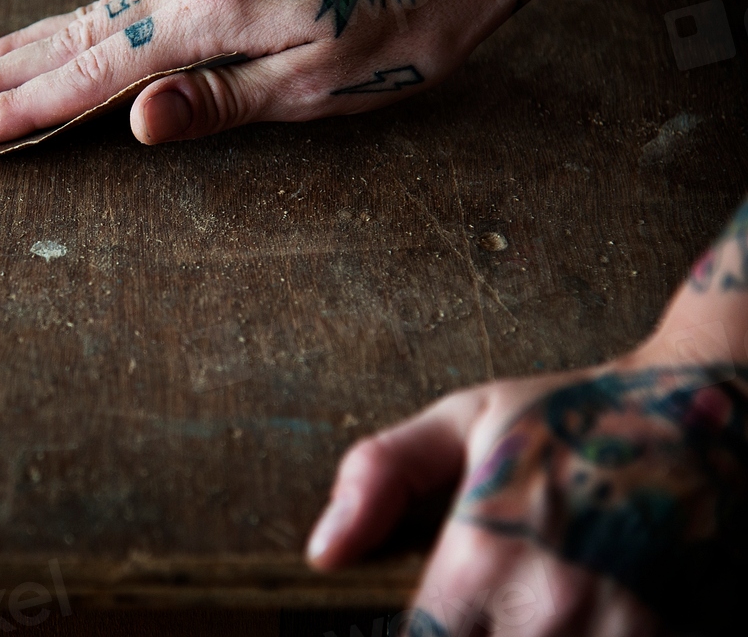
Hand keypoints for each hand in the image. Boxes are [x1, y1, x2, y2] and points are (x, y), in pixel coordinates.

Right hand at [0, 0, 534, 145]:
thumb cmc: (398, 35)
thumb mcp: (315, 86)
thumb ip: (217, 102)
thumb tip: (132, 123)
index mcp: (209, 12)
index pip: (95, 69)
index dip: (25, 106)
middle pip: (73, 33)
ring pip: (90, 14)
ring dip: (21, 46)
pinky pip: (123, 6)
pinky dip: (71, 30)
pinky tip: (52, 41)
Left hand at [306, 195, 747, 635]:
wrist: (706, 414)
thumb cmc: (574, 417)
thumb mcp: (466, 420)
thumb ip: (381, 475)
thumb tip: (323, 553)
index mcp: (485, 554)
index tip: (420, 625)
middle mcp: (550, 607)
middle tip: (477, 612)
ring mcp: (620, 635)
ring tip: (518, 612)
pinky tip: (566, 619)